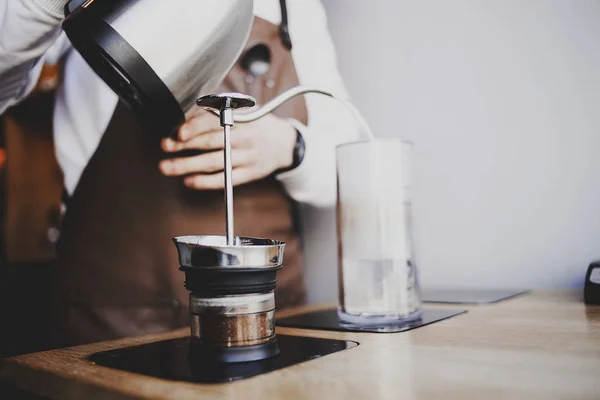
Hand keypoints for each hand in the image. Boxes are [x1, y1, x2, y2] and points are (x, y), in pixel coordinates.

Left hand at [159, 110, 296, 189]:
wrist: (285, 144)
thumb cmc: (258, 125)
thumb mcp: (243, 111)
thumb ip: (218, 112)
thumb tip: (186, 117)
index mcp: (242, 119)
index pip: (215, 121)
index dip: (195, 127)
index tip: (178, 132)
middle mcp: (245, 138)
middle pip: (211, 143)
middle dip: (185, 146)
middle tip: (166, 147)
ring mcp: (247, 157)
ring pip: (214, 163)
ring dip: (188, 165)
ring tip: (167, 167)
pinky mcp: (249, 174)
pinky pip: (225, 180)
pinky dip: (206, 182)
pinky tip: (189, 181)